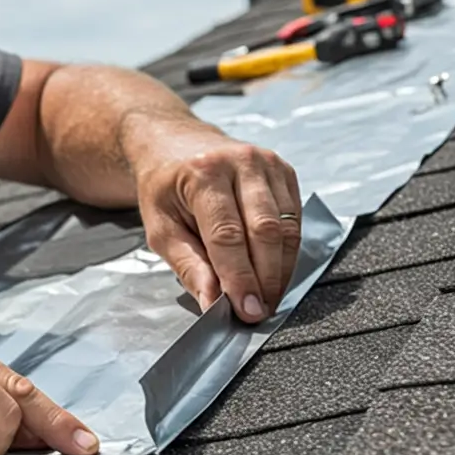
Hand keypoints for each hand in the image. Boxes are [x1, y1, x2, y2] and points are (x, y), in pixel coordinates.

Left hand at [132, 116, 301, 322]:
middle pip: (265, 231)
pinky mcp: (285, 171)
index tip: (246, 310)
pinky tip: (276, 272)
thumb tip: (212, 302)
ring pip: (286, 227)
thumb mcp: (160, 228)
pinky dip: (287, 251)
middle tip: (260, 311)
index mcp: (204, 174)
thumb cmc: (164, 187)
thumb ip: (188, 265)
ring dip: (281, 269)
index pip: (228, 235)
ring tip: (268, 298)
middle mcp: (242, 163)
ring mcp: (268, 164)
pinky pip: (295, 219)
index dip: (240, 277)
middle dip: (266, 278)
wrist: (174, 143)